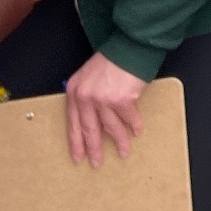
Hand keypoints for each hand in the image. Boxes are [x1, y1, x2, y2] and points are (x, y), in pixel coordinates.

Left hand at [64, 51, 147, 165]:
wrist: (128, 47)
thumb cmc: (110, 60)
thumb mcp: (88, 77)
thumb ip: (86, 96)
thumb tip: (93, 119)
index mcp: (75, 91)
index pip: (73, 123)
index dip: (76, 142)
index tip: (78, 156)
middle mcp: (86, 97)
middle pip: (89, 130)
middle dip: (94, 149)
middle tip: (96, 163)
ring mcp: (102, 100)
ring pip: (111, 128)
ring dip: (119, 142)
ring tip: (123, 152)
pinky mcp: (121, 100)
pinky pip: (129, 119)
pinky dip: (134, 126)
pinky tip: (137, 132)